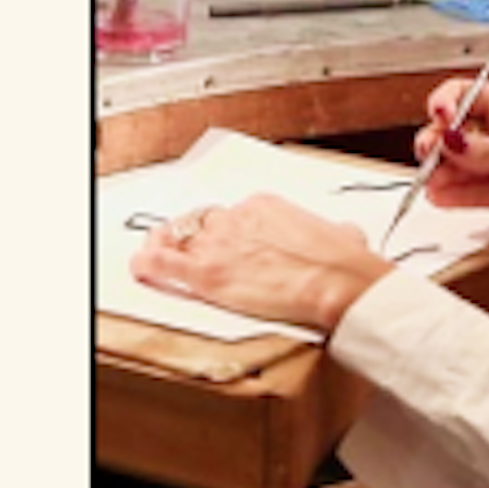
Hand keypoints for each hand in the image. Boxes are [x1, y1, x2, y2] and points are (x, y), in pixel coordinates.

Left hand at [131, 193, 388, 334]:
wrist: (336, 281)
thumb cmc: (341, 262)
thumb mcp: (343, 233)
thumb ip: (332, 230)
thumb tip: (342, 235)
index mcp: (264, 205)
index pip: (232, 213)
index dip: (230, 231)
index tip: (234, 244)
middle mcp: (235, 220)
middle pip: (201, 223)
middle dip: (199, 237)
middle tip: (199, 250)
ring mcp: (217, 245)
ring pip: (174, 238)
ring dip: (168, 246)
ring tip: (164, 255)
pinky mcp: (205, 274)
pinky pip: (159, 262)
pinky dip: (148, 264)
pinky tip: (145, 268)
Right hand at [420, 78, 488, 257]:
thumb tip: (452, 141)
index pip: (468, 94)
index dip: (447, 103)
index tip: (437, 117)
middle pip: (455, 131)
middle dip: (438, 141)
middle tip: (429, 156)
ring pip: (458, 164)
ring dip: (440, 170)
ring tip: (431, 180)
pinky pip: (469, 191)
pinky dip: (451, 193)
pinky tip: (439, 195)